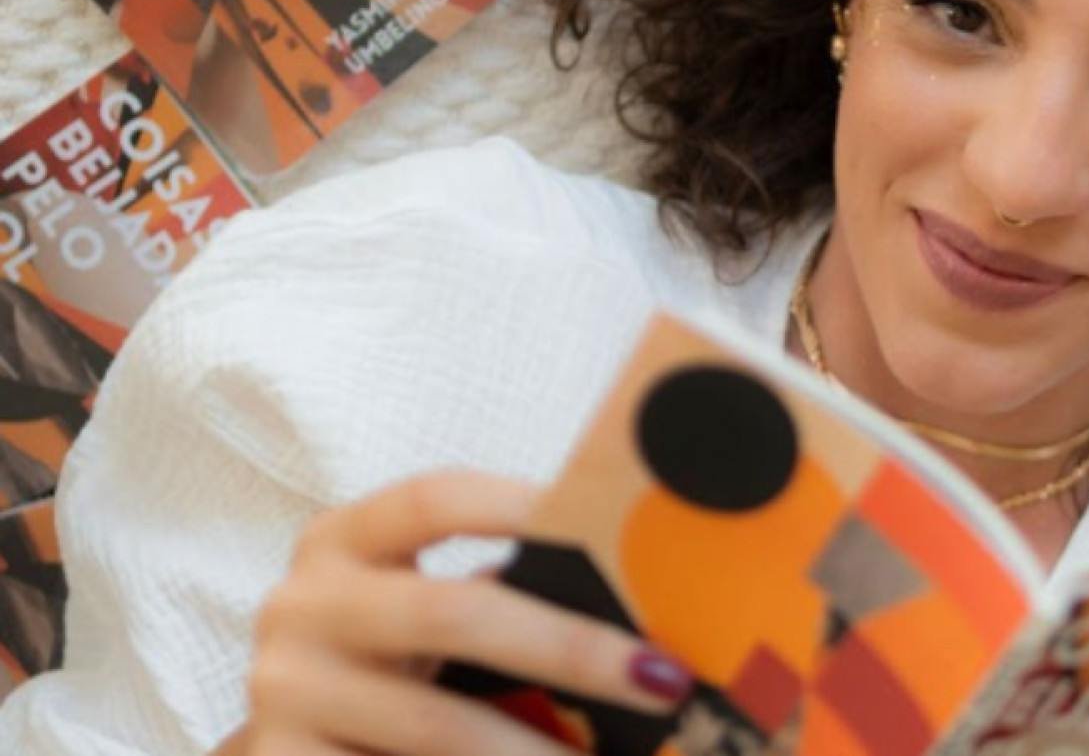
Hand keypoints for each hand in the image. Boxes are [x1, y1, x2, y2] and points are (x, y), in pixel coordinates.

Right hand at [227, 470, 690, 755]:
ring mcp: (286, 697)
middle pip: (452, 613)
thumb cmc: (386, 668)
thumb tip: (637, 602)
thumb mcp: (418, 615)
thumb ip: (496, 593)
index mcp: (343, 542)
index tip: (610, 527)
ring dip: (541, 753)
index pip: (435, 499)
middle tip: (660, 679)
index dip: (520, 506)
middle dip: (570, 649)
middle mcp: (302, 609)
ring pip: (441, 726)